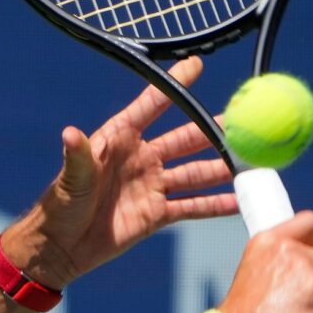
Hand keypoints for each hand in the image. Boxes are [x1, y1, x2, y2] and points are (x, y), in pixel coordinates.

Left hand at [2, 58, 237, 288]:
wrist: (61, 247)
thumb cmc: (60, 207)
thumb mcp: (71, 180)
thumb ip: (78, 157)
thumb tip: (71, 134)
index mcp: (120, 140)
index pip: (152, 106)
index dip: (173, 86)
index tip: (195, 65)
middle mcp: (142, 158)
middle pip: (186, 138)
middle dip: (214, 130)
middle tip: (243, 121)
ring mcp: (152, 186)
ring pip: (196, 172)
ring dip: (222, 167)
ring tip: (253, 161)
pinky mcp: (157, 214)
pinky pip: (193, 206)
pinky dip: (217, 204)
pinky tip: (241, 199)